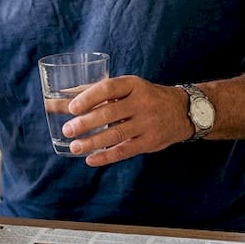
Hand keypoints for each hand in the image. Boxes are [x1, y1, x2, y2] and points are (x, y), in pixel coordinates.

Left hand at [61, 75, 192, 165]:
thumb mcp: (128, 88)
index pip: (108, 88)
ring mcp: (148, 123)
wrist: (182, 111)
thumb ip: (98, 93)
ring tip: (75, 147)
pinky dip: (106, 156)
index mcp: (133, 84)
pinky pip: (125, 150)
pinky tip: (91, 159)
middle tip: (67, 130)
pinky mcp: (150, 142)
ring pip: (116, 134)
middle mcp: (141, 102)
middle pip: (109, 113)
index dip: (88, 97)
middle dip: (85, 123)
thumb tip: (62, 98)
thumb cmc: (145, 97)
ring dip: (93, 142)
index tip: (71, 108)